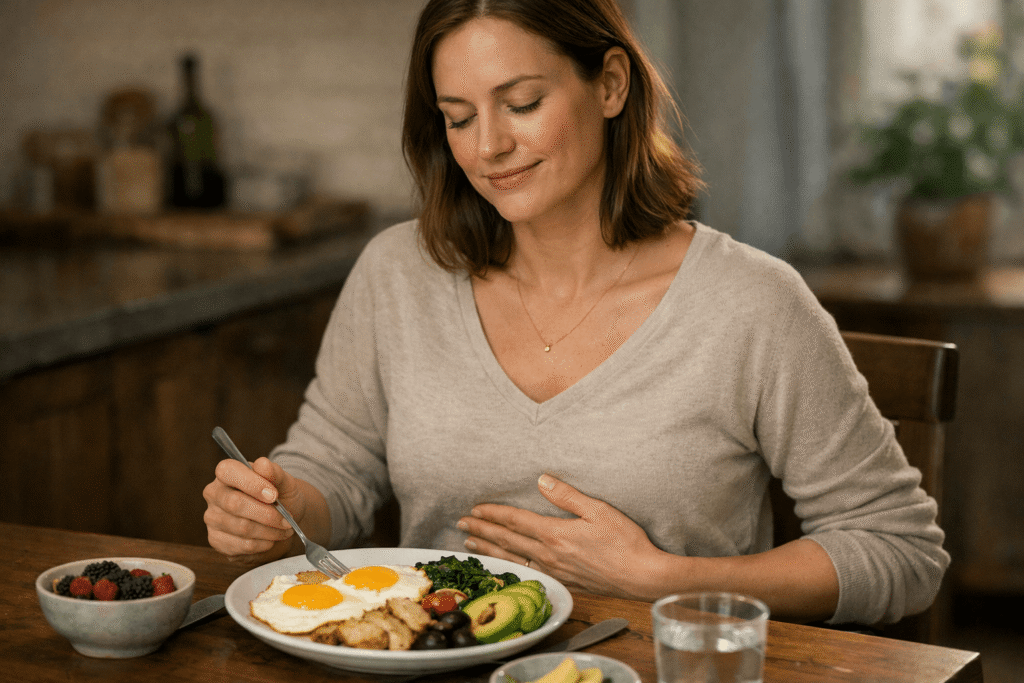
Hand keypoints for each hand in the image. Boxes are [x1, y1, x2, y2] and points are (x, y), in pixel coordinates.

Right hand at [202, 456, 300, 566]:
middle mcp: (214, 494)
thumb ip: (275, 472)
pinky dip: (263, 544)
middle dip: (267, 514)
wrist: (282, 519)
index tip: (274, 495)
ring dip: (270, 531)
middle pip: (235, 504)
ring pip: (241, 527)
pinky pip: (241, 545)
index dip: (251, 484)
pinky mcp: (216, 540)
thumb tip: (263, 464)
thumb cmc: (279, 496)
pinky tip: (272, 539)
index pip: (228, 472)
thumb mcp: (284, 482)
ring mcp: (212, 517)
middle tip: (287, 519)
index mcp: (226, 473)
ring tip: (285, 529)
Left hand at [457, 474, 670, 599]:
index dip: (492, 514)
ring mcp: (555, 572)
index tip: (474, 508)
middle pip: (507, 541)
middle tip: (461, 524)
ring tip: (471, 544)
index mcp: (555, 534)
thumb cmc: (626, 541)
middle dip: (482, 531)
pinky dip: (509, 568)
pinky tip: (504, 566)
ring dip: (490, 550)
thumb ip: (567, 495)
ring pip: (513, 559)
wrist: (643, 577)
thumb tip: (542, 480)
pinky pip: (528, 574)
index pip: (515, 521)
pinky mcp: (564, 583)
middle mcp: (549, 555)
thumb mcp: (599, 510)